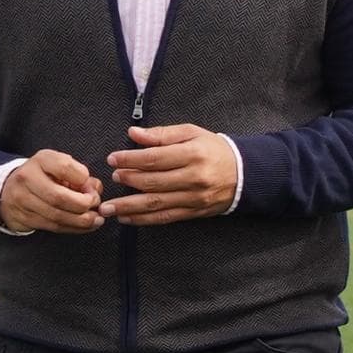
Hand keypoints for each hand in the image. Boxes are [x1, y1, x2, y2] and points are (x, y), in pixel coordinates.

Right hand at [0, 148, 104, 234]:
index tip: (91, 186)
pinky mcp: (24, 218)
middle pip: (59, 197)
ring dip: (81, 220)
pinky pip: (53, 226)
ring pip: (57, 215)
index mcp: (40, 160)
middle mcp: (27, 178)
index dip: (83, 179)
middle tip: (95, 205)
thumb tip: (94, 189)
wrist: (9, 190)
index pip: (64, 167)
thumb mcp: (59, 166)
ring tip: (96, 219)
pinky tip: (85, 226)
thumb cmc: (43, 176)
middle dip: (83, 204)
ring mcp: (22, 199)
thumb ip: (79, 175)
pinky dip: (73, 228)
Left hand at [102, 124, 243, 224]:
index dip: (130, 159)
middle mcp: (194, 177)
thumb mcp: (191, 133)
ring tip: (108, 208)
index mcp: (193, 154)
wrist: (244, 174)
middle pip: (153, 182)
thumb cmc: (214, 150)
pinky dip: (143, 219)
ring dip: (128, 206)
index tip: (113, 159)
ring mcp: (193, 198)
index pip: (154, 158)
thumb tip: (133, 133)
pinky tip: (126, 218)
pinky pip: (164, 218)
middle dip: (128, 181)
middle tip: (113, 178)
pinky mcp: (193, 212)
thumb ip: (161, 134)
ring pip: (156, 204)